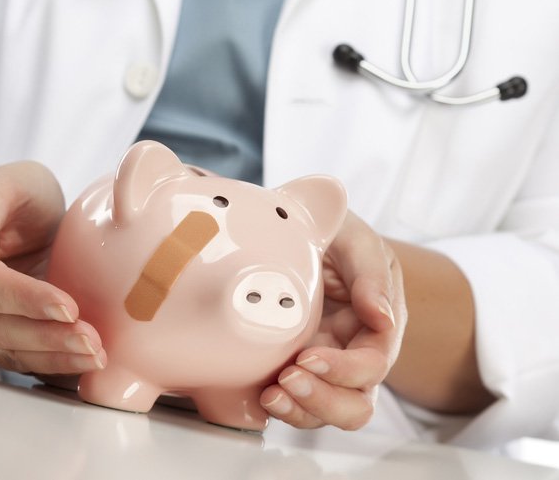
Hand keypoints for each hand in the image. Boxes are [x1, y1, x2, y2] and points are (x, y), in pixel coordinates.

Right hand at [0, 161, 106, 373]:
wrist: (16, 212)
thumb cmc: (12, 194)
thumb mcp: (1, 183)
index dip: (26, 300)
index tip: (66, 306)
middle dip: (45, 337)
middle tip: (90, 340)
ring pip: (6, 350)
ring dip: (52, 358)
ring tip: (94, 356)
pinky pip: (18, 359)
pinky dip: (51, 365)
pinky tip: (82, 365)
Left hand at [260, 211, 405, 429]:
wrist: (301, 229)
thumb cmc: (335, 234)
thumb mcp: (355, 240)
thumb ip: (370, 274)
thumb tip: (382, 317)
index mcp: (376, 327)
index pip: (372, 365)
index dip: (344, 370)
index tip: (309, 356)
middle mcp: (351, 353)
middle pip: (355, 405)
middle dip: (324, 401)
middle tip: (289, 378)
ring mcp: (320, 365)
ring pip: (323, 413)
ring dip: (299, 410)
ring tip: (272, 393)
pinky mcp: (290, 366)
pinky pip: (291, 403)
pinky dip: (279, 406)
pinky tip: (261, 393)